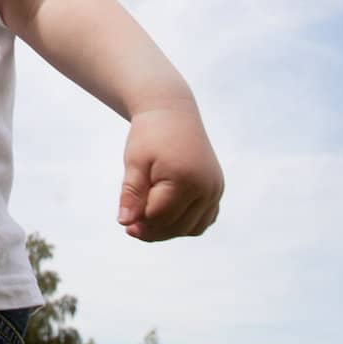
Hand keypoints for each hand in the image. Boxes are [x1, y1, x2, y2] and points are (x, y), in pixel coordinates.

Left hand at [117, 102, 222, 241]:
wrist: (173, 111)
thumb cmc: (150, 135)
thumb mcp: (135, 162)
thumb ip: (131, 194)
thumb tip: (125, 223)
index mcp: (185, 179)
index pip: (161, 217)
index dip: (141, 224)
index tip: (126, 225)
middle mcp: (206, 187)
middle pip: (179, 226)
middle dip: (154, 232)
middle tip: (132, 228)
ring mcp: (215, 189)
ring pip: (193, 227)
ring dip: (171, 230)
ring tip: (148, 222)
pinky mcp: (217, 188)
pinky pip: (205, 218)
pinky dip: (187, 223)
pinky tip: (167, 216)